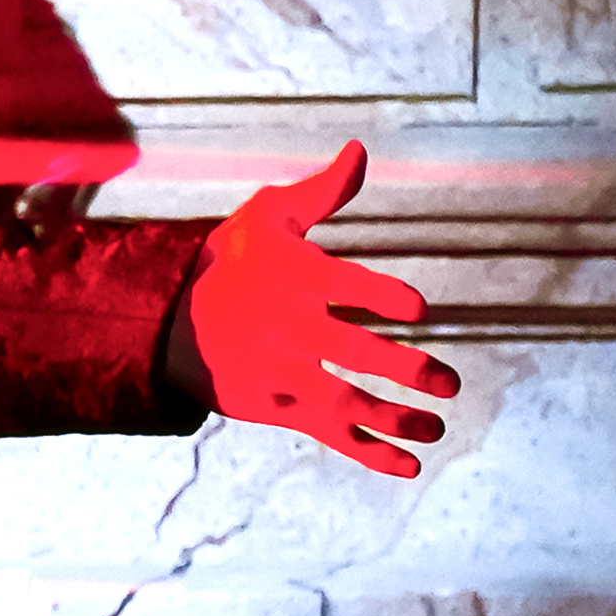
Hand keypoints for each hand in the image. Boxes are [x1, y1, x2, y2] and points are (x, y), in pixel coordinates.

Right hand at [164, 143, 458, 478]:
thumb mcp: (267, 216)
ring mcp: (284, 374)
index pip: (347, 288)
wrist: (166, 324)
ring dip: (395, 419)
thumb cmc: (229, 263)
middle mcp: (292, 330)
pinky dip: (370, 453)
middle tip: (449, 382)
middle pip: (355, 355)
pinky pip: (330, 435)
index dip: (384, 298)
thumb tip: (360, 151)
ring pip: (347, 403)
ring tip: (437, 428)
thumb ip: (322, 193)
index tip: (418, 308)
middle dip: (407, 370)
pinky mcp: (277, 408)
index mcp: (297, 278)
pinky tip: (409, 465)